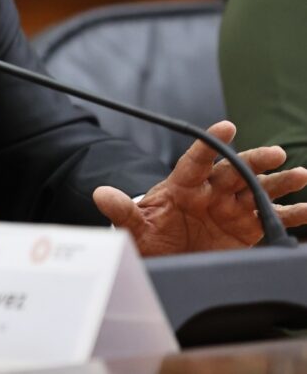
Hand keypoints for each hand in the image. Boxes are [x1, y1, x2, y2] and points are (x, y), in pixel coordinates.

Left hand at [93, 121, 306, 254]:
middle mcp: (210, 193)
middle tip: (276, 154)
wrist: (163, 260)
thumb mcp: (133, 227)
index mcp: (182, 186)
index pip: (196, 160)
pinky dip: (292, 214)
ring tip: (300, 176)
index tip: (226, 126)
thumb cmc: (148, 238)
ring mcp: (230, 209)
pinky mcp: (246, 230)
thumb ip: (122, 211)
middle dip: (254, 162)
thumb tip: (100, 193)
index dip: (211, 144)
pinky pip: (272, 219)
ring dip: (279, 183)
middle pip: (234, 171)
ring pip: (258, 190)